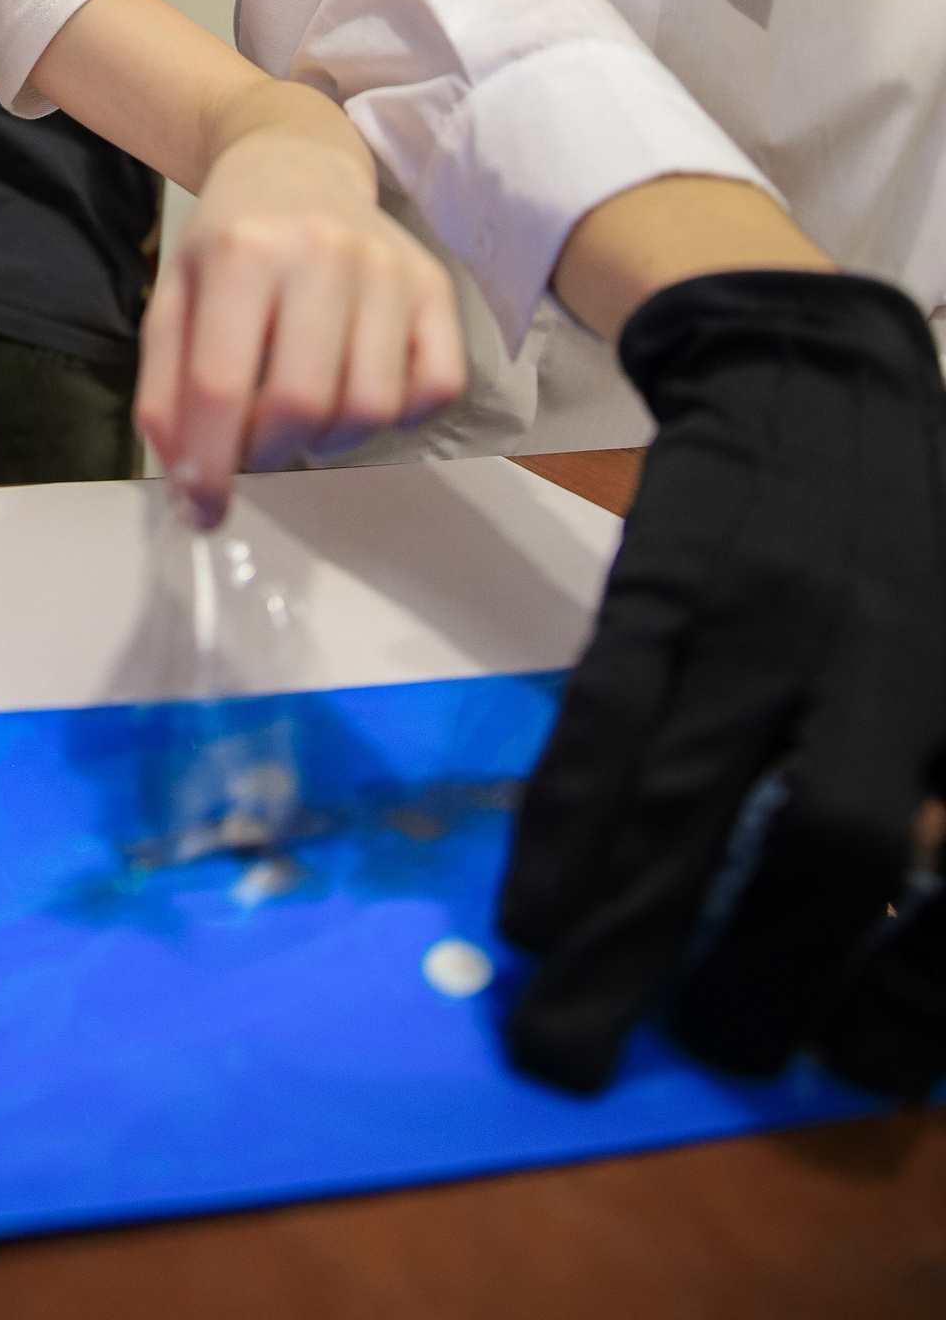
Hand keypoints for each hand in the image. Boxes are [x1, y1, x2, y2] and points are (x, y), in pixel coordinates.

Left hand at [135, 133, 465, 522]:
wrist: (294, 163)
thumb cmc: (228, 241)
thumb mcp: (173, 299)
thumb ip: (165, 392)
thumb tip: (187, 484)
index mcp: (241, 249)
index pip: (221, 385)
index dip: (209, 465)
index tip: (204, 510)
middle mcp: (321, 250)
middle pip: (300, 404)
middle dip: (270, 452)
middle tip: (255, 444)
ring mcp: (388, 266)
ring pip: (371, 407)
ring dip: (329, 438)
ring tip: (301, 411)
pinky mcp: (435, 284)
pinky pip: (435, 387)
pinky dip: (397, 414)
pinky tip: (355, 388)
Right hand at [500, 270, 945, 1095]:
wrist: (821, 374)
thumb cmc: (917, 543)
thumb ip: (939, 783)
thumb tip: (889, 935)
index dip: (912, 998)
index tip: (851, 1055)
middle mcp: (884, 667)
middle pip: (827, 855)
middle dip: (755, 989)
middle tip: (701, 1062)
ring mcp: (765, 622)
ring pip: (687, 804)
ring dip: (622, 941)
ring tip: (564, 1039)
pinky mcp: (666, 588)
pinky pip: (603, 724)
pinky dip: (563, 829)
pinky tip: (533, 913)